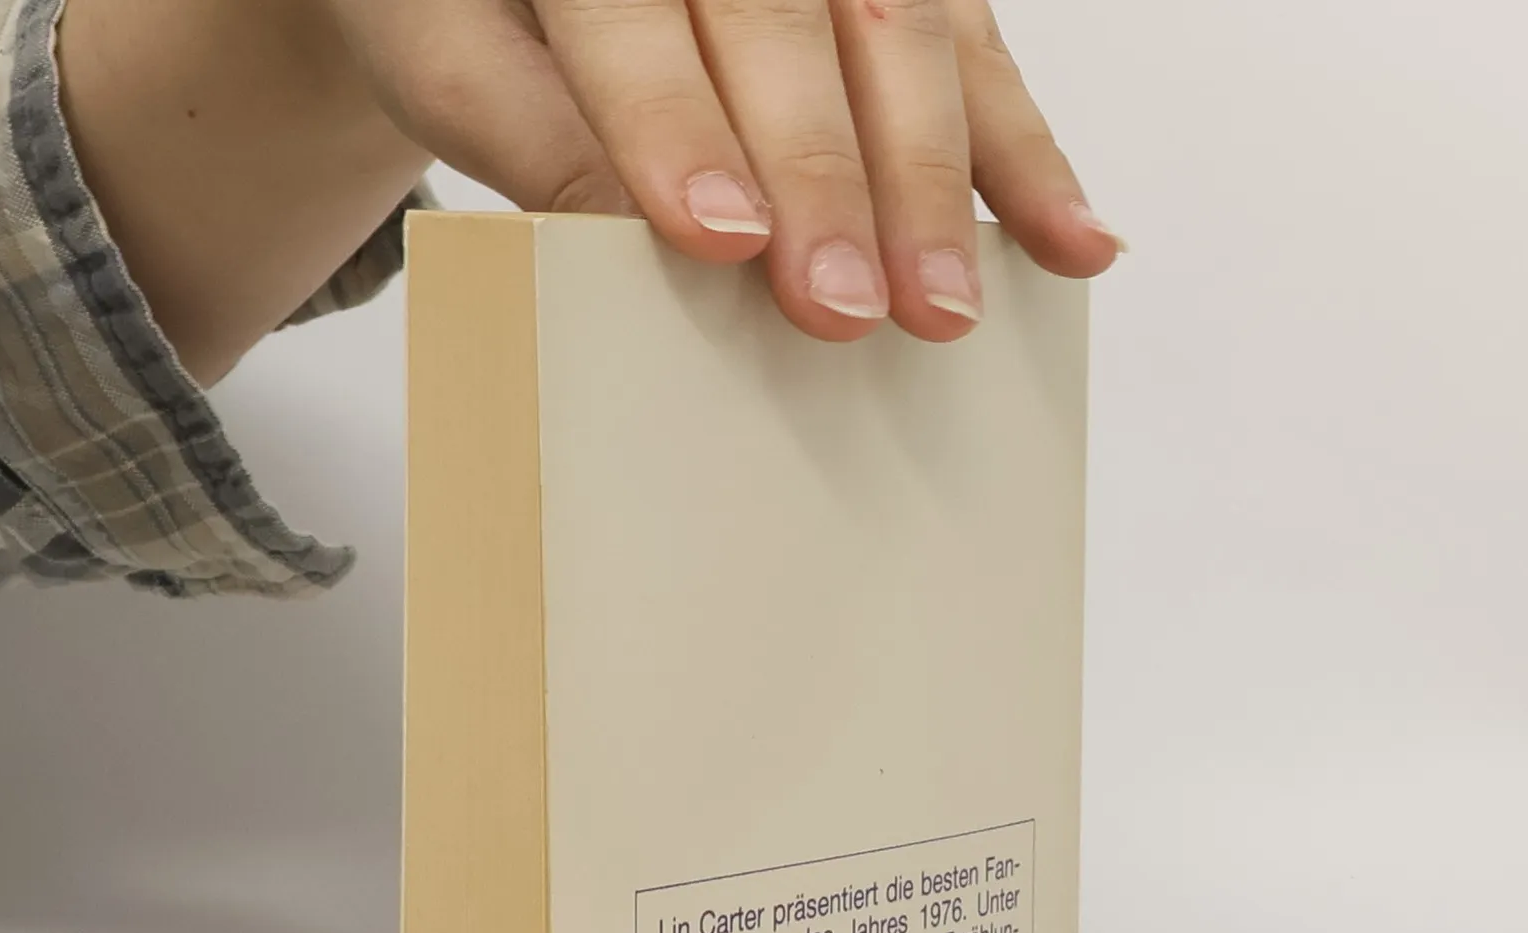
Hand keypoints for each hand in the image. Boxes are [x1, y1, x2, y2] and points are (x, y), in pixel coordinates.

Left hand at [323, 0, 1122, 341]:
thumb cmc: (479, 5)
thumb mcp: (451, 52)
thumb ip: (525, 128)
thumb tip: (621, 240)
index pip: (641, 11)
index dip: (679, 119)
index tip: (722, 237)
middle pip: (793, 21)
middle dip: (828, 174)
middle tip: (846, 308)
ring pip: (904, 31)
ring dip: (934, 180)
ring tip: (951, 306)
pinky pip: (978, 52)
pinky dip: (1025, 155)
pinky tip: (1076, 242)